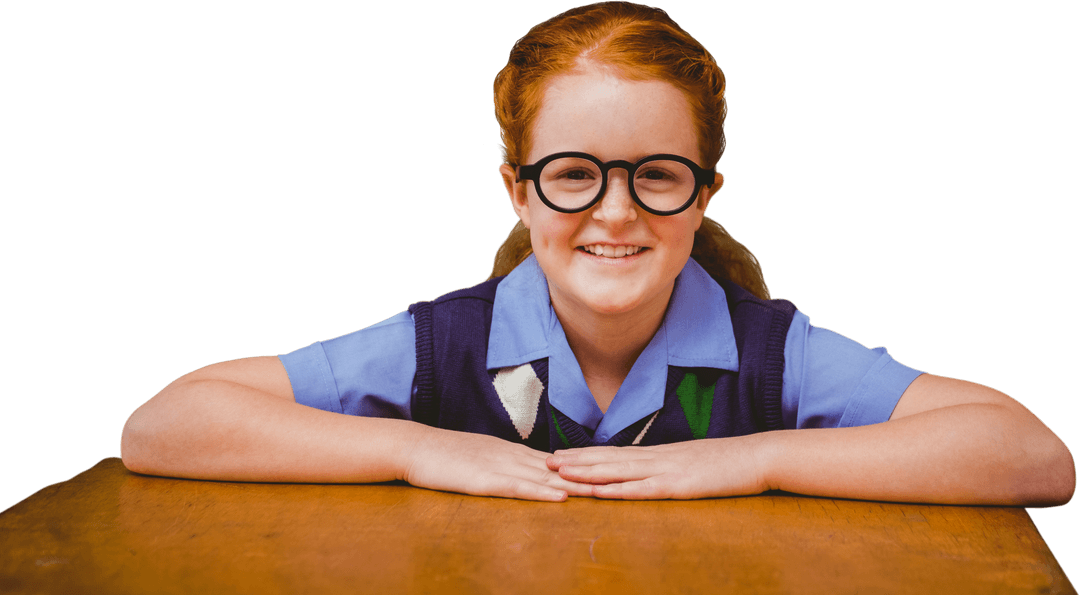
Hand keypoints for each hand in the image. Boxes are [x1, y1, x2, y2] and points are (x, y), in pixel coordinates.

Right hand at [402, 427, 594, 501]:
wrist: (415, 446)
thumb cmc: (444, 455)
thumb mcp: (480, 457)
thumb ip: (504, 464)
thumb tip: (525, 471)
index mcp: (512, 451)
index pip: (555, 461)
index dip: (583, 468)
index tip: (609, 472)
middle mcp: (512, 456)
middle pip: (558, 468)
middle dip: (589, 476)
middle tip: (619, 482)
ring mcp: (500, 467)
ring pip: (545, 478)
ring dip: (575, 486)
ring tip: (604, 491)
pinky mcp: (485, 481)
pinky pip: (519, 488)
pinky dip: (542, 493)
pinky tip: (561, 498)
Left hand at [546, 435, 771, 499]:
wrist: (757, 456)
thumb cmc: (728, 462)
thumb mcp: (692, 462)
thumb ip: (670, 466)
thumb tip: (650, 472)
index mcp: (659, 454)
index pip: (614, 453)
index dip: (585, 455)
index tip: (560, 455)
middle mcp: (656, 458)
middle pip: (608, 459)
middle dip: (575, 461)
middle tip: (545, 460)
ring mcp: (666, 471)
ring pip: (618, 471)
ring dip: (587, 472)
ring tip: (560, 472)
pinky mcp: (678, 486)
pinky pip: (642, 489)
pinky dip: (617, 490)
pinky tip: (599, 491)